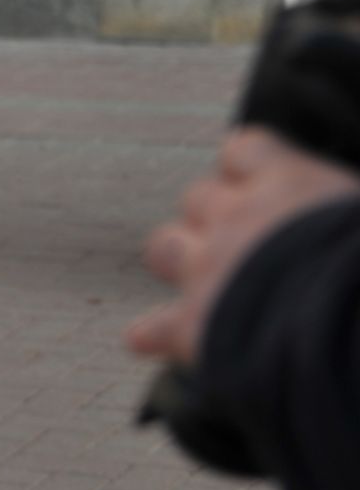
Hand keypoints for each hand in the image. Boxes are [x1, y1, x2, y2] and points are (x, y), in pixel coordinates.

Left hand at [128, 128, 359, 365]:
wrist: (356, 328)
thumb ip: (336, 203)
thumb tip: (336, 206)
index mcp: (288, 182)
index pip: (244, 151)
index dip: (247, 170)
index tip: (262, 188)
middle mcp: (236, 218)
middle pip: (198, 199)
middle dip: (214, 216)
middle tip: (244, 244)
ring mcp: (207, 269)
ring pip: (164, 248)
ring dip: (179, 259)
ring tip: (206, 281)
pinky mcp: (193, 325)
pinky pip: (153, 327)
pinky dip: (153, 333)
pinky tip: (150, 339)